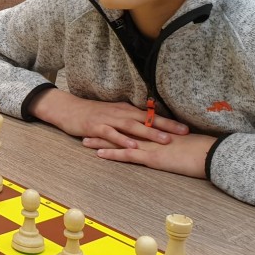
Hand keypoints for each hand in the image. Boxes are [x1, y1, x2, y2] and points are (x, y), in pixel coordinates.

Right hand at [29, 88, 188, 149]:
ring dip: (149, 132)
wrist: (67, 109)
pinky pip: (112, 134)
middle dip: (166, 126)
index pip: (151, 115)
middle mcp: (120, 112)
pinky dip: (123, 140)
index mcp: (126, 109)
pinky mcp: (96, 127)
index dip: (169, 121)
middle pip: (147, 119)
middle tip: (184, 132)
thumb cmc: (92, 113)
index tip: (186, 127)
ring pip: (133, 126)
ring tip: (165, 140)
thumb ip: (129, 119)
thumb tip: (148, 127)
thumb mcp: (113, 114)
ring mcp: (109, 119)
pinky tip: (133, 145)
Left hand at [88, 132, 214, 178]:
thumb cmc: (202, 149)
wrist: (211, 153)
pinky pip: (127, 155)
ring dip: (101, 142)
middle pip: (121, 131)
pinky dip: (112, 154)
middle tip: (87, 128)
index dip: (117, 124)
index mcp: (157, 131)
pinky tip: (99, 155)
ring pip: (120, 142)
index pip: (133, 126)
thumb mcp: (183, 142)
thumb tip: (168, 141)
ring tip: (84, 141)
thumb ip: (172, 140)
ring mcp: (149, 146)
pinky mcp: (152, 157)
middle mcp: (150, 136)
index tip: (104, 122)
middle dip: (103, 131)